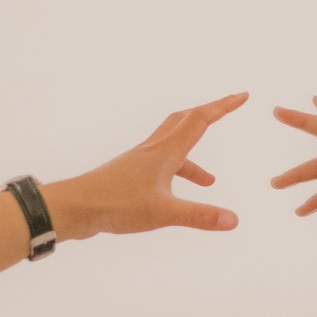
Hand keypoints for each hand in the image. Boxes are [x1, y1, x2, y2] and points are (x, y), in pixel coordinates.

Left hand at [70, 91, 248, 236]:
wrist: (74, 207)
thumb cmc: (115, 204)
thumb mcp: (163, 213)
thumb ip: (199, 215)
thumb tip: (234, 220)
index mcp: (165, 152)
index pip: (200, 120)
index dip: (222, 107)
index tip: (242, 96)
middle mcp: (153, 151)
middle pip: (184, 121)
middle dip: (208, 114)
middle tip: (228, 109)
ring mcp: (139, 163)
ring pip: (173, 147)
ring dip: (193, 158)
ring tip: (210, 181)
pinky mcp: (129, 177)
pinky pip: (160, 168)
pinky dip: (175, 176)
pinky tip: (176, 197)